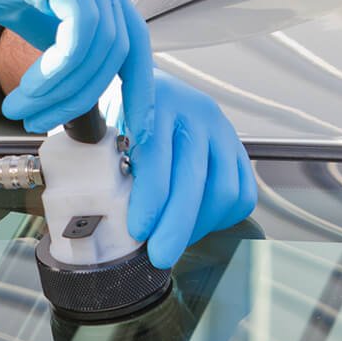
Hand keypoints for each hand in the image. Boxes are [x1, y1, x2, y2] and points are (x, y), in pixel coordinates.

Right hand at [0, 0, 152, 133]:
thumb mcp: (18, 5)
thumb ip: (53, 31)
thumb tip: (75, 83)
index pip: (129, 29)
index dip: (136, 82)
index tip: (130, 123)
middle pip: (121, 42)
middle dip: (84, 94)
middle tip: (40, 119)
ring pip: (101, 44)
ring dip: (61, 90)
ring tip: (22, 108)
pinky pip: (80, 33)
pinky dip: (57, 72)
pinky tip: (27, 89)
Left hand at [109, 70, 256, 268]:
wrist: (150, 85)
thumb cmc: (123, 108)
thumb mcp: (105, 121)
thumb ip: (104, 155)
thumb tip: (98, 207)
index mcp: (156, 100)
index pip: (157, 155)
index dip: (149, 198)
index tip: (138, 230)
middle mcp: (196, 111)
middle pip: (194, 179)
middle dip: (176, 225)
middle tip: (161, 255)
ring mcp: (222, 129)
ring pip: (223, 190)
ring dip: (199, 224)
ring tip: (174, 238)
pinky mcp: (239, 148)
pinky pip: (243, 193)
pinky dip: (221, 218)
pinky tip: (196, 224)